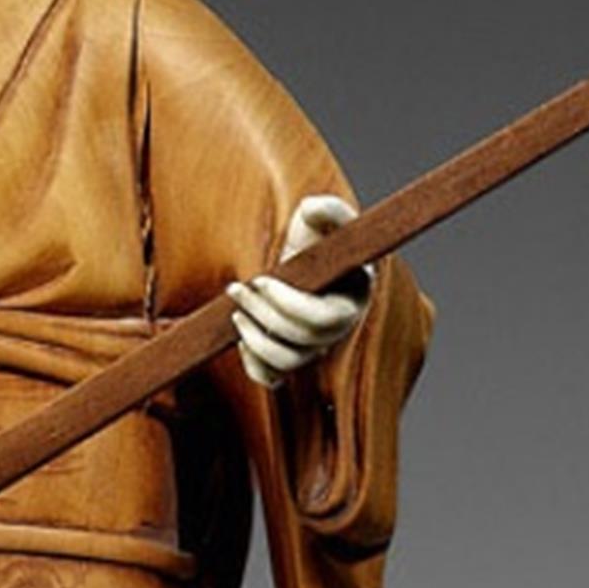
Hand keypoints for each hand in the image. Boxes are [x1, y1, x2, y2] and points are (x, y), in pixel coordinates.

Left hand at [229, 193, 371, 387]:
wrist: (305, 262)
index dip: (289, 304)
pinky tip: (241, 336)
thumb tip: (312, 209)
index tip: (262, 280)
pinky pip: (272, 378)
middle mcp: (337, 331)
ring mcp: (314, 349)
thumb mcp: (323, 218)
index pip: (325, 320)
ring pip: (286, 364)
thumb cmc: (317, 239)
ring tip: (236, 313)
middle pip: (302, 341)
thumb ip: (325, 210)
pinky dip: (252, 365)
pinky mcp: (292, 358)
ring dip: (255, 340)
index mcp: (352, 300)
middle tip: (238, 288)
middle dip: (263, 313)